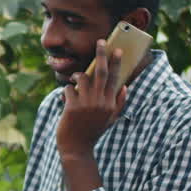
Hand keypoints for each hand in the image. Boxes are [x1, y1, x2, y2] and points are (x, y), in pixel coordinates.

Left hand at [56, 40, 127, 159]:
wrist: (76, 148)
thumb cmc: (92, 132)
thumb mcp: (109, 120)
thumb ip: (118, 103)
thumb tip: (125, 87)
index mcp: (110, 104)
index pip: (114, 79)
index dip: (116, 64)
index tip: (117, 51)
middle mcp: (100, 102)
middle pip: (101, 73)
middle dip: (101, 55)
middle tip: (101, 42)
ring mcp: (86, 104)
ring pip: (81, 78)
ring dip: (76, 78)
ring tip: (75, 83)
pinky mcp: (72, 107)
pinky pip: (68, 89)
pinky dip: (66, 92)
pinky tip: (66, 102)